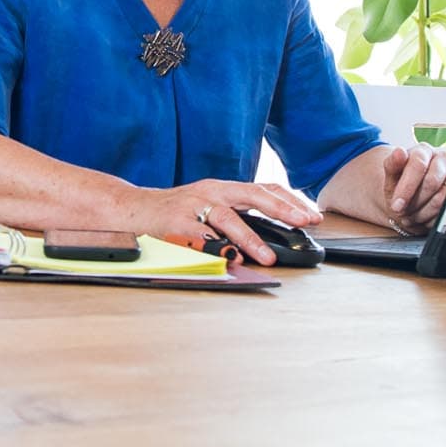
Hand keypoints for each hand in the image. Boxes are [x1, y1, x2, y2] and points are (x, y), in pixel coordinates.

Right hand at [134, 178, 323, 265]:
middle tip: (304, 223)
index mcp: (223, 188)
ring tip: (267, 257)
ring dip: (251, 239)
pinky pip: (200, 236)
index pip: (264, 188)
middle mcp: (211, 191)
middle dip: (282, 209)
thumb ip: (237, 215)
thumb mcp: (210, 206)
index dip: (290, 201)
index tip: (312, 215)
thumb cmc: (176, 211)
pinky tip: (230, 258)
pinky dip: (217, 248)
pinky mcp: (175, 222)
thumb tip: (273, 234)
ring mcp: (193, 205)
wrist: (134, 208)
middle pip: (253, 194)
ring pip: (228, 218)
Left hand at [373, 143, 445, 232]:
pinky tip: (422, 216)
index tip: (396, 205)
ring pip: (441, 199)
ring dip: (422, 213)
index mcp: (424, 150)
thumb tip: (399, 152)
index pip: (419, 164)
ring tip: (410, 215)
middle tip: (402, 212)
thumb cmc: (400, 184)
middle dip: (414, 202)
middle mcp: (442, 159)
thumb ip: (392, 165)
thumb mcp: (391, 176)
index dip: (407, 187)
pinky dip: (431, 219)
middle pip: (432, 183)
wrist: (409, 197)